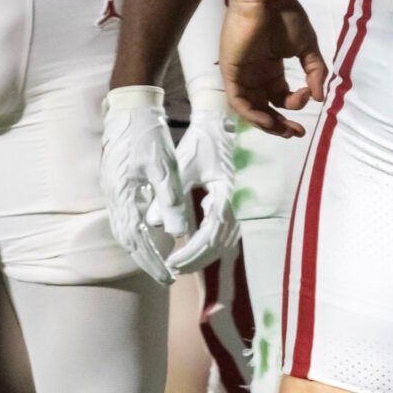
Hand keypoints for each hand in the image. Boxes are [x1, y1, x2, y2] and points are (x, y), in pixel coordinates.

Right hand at [102, 86, 188, 282]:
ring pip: (124, 229)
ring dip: (141, 247)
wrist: (130, 107)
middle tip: (166, 277)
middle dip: (146, 260)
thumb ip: (169, 200)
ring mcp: (112, 190)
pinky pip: (125, 216)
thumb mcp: (163, 167)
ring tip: (159, 262)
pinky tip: (151, 234)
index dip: (152, 261)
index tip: (167, 277)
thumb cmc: (148, 133)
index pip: (136, 240)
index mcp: (122, 195)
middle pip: (127, 239)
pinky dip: (138, 231)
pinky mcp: (117, 183)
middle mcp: (113, 196)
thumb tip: (177, 232)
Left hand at [167, 92, 241, 274]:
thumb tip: (152, 224)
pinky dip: (209, 244)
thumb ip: (169, 196)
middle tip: (173, 268)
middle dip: (196, 259)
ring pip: (224, 241)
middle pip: (220, 244)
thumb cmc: (201, 142)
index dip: (191, 253)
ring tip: (180, 263)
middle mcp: (239, 203)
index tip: (171, 262)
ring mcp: (240, 204)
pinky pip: (225, 232)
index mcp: (227, 195)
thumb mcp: (183, 166)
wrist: (220, 124)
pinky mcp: (235, 204)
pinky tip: (192, 247)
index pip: (210, 236)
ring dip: (203, 255)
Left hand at [222, 0, 326, 136]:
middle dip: (280, 124)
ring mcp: (242, 75)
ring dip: (266, 123)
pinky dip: (252, 114)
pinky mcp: (231, 73)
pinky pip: (238, 101)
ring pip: (250, 109)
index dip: (295, 104)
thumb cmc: (285, 17)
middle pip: (265, 108)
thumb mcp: (307, 46)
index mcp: (271, 68)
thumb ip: (315, 71)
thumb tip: (320, 97)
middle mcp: (256, 75)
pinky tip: (269, 120)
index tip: (310, 96)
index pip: (280, 97)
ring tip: (283, 130)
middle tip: (296, 133)